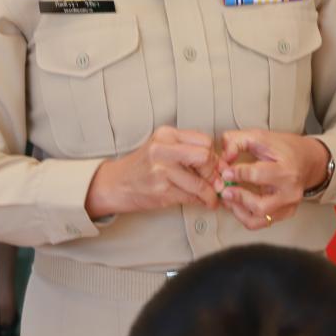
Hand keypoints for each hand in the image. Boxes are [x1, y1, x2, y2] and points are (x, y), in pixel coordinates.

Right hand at [85, 126, 219, 218]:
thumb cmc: (142, 167)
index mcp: (166, 134)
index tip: (216, 167)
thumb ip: (188, 151)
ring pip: (201, 182)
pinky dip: (200, 201)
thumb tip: (220, 166)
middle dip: (214, 172)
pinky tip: (201, 202)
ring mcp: (161, 170)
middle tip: (214, 181)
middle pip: (205, 156)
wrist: (115, 184)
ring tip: (211, 197)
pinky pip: (191, 197)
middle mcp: (162, 149)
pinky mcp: (161, 191)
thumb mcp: (162, 149)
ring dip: (211, 193)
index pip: (205, 140)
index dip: (215, 156)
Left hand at [215, 130, 330, 230]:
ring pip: (259, 219)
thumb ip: (237, 141)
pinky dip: (245, 216)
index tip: (225, 172)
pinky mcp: (284, 214)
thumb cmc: (284, 149)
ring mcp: (288, 206)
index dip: (237, 174)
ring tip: (228, 198)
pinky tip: (237, 204)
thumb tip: (224, 156)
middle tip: (224, 190)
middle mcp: (290, 192)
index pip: (258, 175)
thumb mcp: (260, 136)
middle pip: (260, 205)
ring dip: (238, 210)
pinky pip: (261, 223)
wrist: (307, 160)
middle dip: (238, 198)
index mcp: (286, 170)